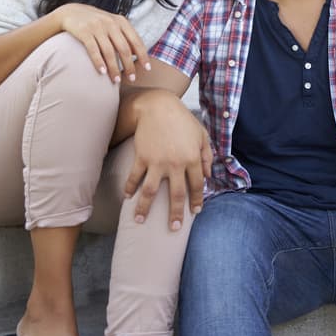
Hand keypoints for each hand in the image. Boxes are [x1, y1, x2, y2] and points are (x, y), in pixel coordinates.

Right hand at [55, 2, 150, 82]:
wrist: (72, 12)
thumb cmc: (97, 23)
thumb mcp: (113, 25)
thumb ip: (125, 36)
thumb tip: (137, 54)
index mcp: (121, 22)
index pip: (136, 41)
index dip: (143, 55)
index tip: (146, 69)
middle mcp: (111, 23)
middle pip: (124, 48)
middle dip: (129, 66)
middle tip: (132, 78)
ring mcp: (97, 27)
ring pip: (109, 51)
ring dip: (114, 68)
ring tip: (116, 80)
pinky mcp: (84, 31)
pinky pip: (93, 49)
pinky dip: (98, 62)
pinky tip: (102, 72)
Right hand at [122, 90, 212, 229]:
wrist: (158, 106)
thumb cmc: (182, 120)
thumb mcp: (201, 135)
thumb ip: (207, 156)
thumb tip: (208, 176)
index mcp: (192, 158)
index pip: (197, 186)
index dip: (196, 200)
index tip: (194, 212)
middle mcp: (176, 163)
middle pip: (176, 195)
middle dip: (175, 214)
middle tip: (173, 228)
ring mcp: (157, 162)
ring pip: (151, 192)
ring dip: (145, 208)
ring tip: (139, 220)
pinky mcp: (141, 157)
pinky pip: (134, 177)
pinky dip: (129, 188)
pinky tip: (127, 198)